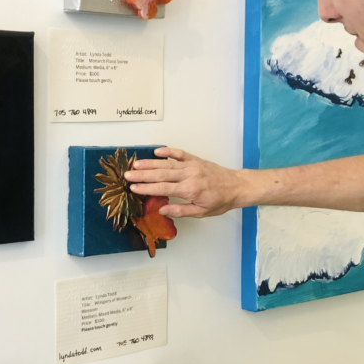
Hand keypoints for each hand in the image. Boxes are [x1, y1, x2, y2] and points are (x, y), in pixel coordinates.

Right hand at [124, 147, 242, 218]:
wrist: (236, 186)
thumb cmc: (220, 201)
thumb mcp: (201, 212)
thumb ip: (180, 211)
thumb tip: (162, 211)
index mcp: (190, 190)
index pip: (163, 188)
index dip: (146, 188)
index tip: (133, 187)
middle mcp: (189, 175)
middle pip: (161, 174)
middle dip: (142, 174)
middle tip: (127, 175)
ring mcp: (192, 165)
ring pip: (167, 163)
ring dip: (150, 163)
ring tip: (135, 164)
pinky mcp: (195, 159)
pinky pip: (179, 153)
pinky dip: (167, 151)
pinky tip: (156, 151)